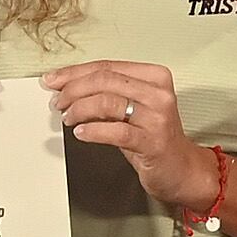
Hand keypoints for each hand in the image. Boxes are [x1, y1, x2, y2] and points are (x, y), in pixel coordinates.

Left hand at [42, 60, 213, 207]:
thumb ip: (107, 94)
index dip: (75, 72)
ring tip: (68, 118)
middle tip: (57, 101)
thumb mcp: (132, 109)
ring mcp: (157, 117)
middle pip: (105, 80)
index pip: (107, 66)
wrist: (182, 170)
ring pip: (107, 101)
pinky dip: (92, 130)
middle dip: (73, 89)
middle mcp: (158, 93)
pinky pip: (115, 131)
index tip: (54, 79)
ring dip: (79, 109)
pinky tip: (81, 133)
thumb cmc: (155, 139)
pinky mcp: (153, 141)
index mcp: (154, 77)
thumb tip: (67, 86)